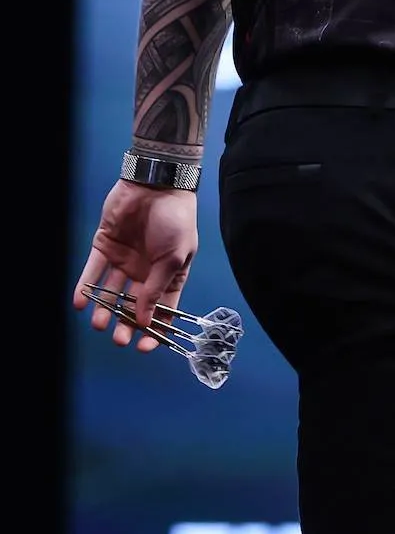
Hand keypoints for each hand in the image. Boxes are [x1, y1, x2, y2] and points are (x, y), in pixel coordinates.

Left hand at [75, 180, 199, 349]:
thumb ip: (156, 288)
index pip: (163, 308)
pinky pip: (92, 272)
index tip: (145, 346)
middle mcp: (145, 272)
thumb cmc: (175, 221)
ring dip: (105, 310)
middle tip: (118, 339)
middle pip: (133, 305)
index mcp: (169, 275)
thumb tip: (144, 320)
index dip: (156, 329)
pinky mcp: (104, 248)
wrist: (155, 187)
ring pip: (111, 292)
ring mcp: (124, 261)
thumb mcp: (174, 257)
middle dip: (126, 324)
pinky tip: (81, 303)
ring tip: (98, 324)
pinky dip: (86, 288)